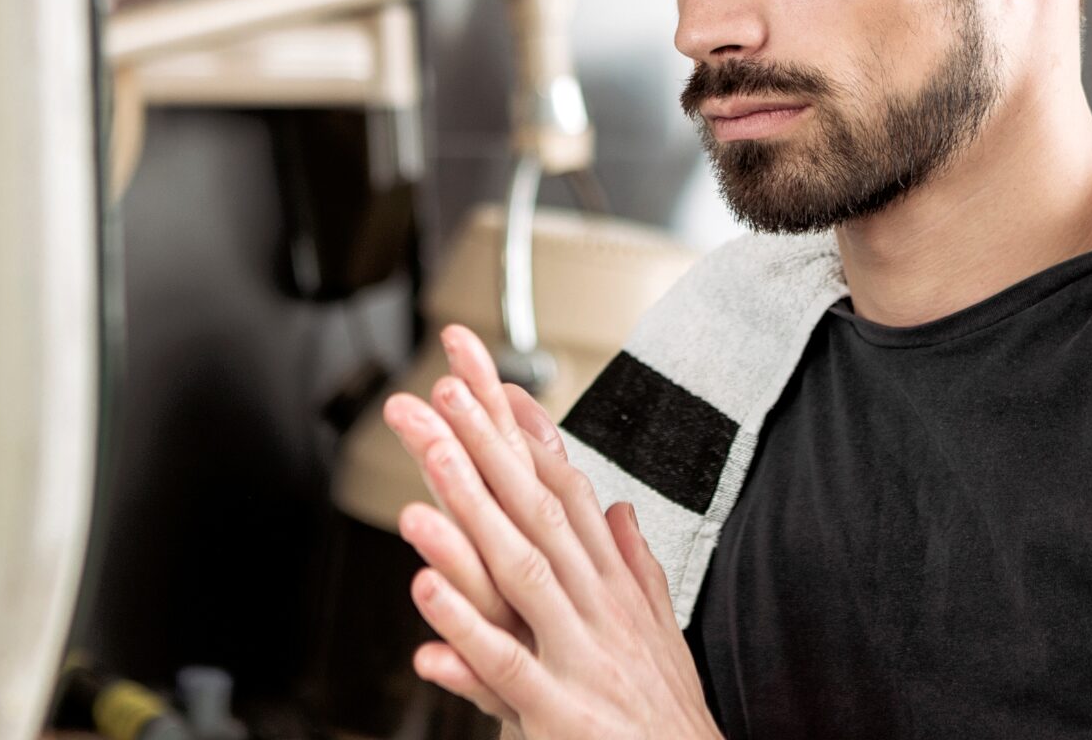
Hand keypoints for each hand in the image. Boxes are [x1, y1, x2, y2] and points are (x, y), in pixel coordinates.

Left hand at [380, 325, 721, 739]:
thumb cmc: (666, 718)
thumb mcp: (656, 629)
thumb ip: (632, 565)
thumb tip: (618, 509)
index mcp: (612, 586)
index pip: (565, 492)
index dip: (526, 437)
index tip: (489, 385)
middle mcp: (597, 606)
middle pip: (537, 511)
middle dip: (487, 449)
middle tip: (443, 395)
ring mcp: (578, 653)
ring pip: (519, 570)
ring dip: (470, 512)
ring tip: (430, 461)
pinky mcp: (558, 710)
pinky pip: (504, 661)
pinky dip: (464, 625)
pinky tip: (425, 589)